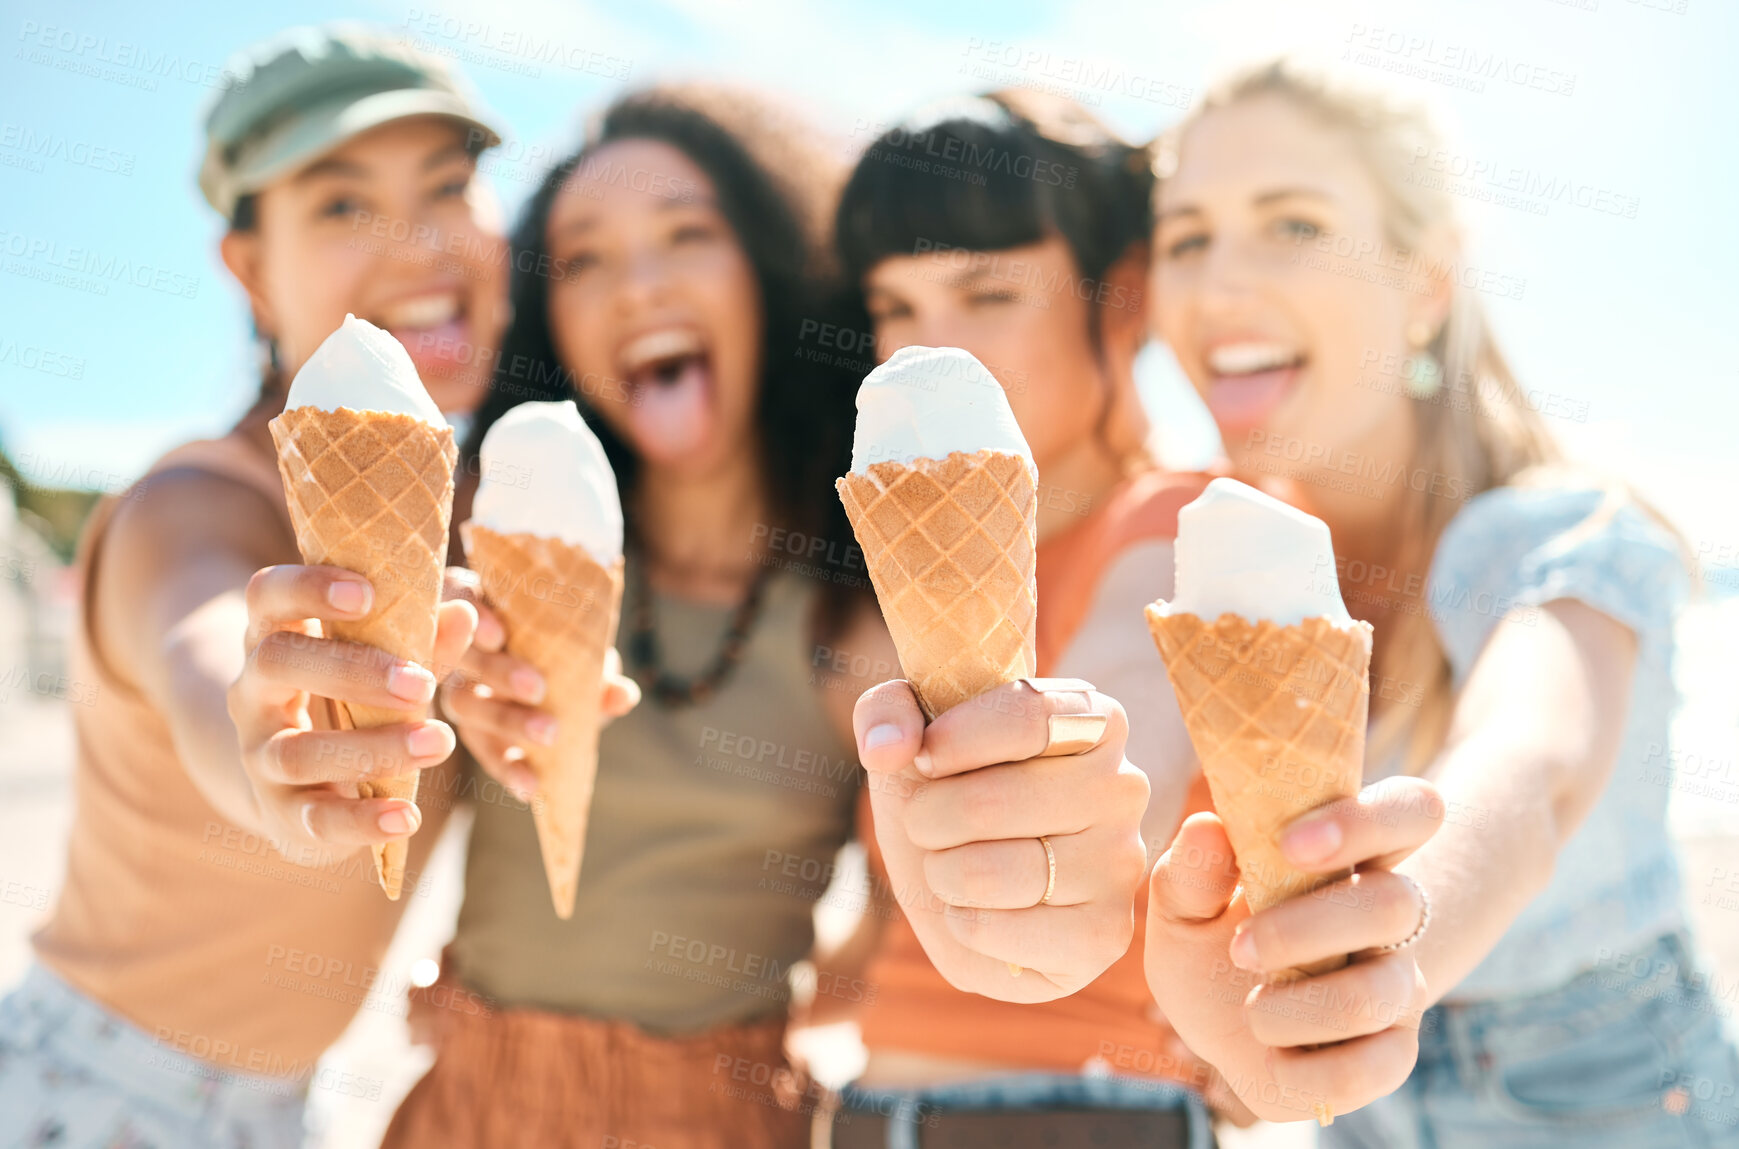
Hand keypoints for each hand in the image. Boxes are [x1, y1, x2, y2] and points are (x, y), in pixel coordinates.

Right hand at [228, 564, 476, 853]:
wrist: (295, 785)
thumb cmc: (351, 701)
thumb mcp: (381, 664)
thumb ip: (420, 641)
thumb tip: (465, 611)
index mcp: (275, 637)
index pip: (267, 596)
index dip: (307, 586)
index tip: (365, 592)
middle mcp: (252, 693)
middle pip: (277, 663)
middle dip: (352, 670)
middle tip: (421, 685)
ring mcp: (259, 756)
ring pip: (297, 752)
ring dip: (373, 748)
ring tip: (439, 742)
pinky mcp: (280, 813)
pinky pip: (314, 819)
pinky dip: (363, 820)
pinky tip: (408, 816)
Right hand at [438, 566, 639, 801]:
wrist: (559, 681)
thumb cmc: (565, 647)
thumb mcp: (582, 653)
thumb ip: (596, 670)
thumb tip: (622, 695)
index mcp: (482, 604)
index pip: (459, 595)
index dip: (470, 611)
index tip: (498, 634)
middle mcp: (459, 646)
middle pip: (462, 657)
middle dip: (498, 673)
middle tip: (537, 688)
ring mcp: (459, 689)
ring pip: (464, 704)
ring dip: (507, 721)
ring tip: (547, 736)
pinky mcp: (473, 733)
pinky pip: (484, 751)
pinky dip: (509, 767)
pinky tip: (530, 786)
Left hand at [853, 678, 1148, 1001]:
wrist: (978, 871)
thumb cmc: (953, 787)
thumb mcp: (914, 733)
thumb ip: (887, 711)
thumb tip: (888, 747)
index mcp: (1092, 719)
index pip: (1026, 715)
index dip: (951, 740)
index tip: (924, 758)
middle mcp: (1122, 786)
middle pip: (992, 802)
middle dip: (928, 818)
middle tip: (927, 823)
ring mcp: (1121, 864)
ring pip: (991, 873)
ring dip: (941, 873)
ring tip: (951, 866)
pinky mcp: (1104, 935)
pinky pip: (1000, 932)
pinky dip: (962, 924)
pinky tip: (976, 909)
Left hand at [1144, 775, 1443, 1122]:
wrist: (1219, 1031)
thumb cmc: (1209, 945)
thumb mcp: (1181, 908)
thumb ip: (1191, 872)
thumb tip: (1207, 828)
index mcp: (1348, 857)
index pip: (1412, 810)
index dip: (1368, 820)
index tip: (1291, 844)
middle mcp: (1387, 917)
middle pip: (1396, 903)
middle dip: (1308, 928)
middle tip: (1241, 948)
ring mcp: (1397, 985)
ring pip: (1380, 992)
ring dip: (1297, 1006)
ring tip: (1252, 1010)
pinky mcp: (1392, 1053)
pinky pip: (1377, 1066)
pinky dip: (1307, 1069)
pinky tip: (1272, 1056)